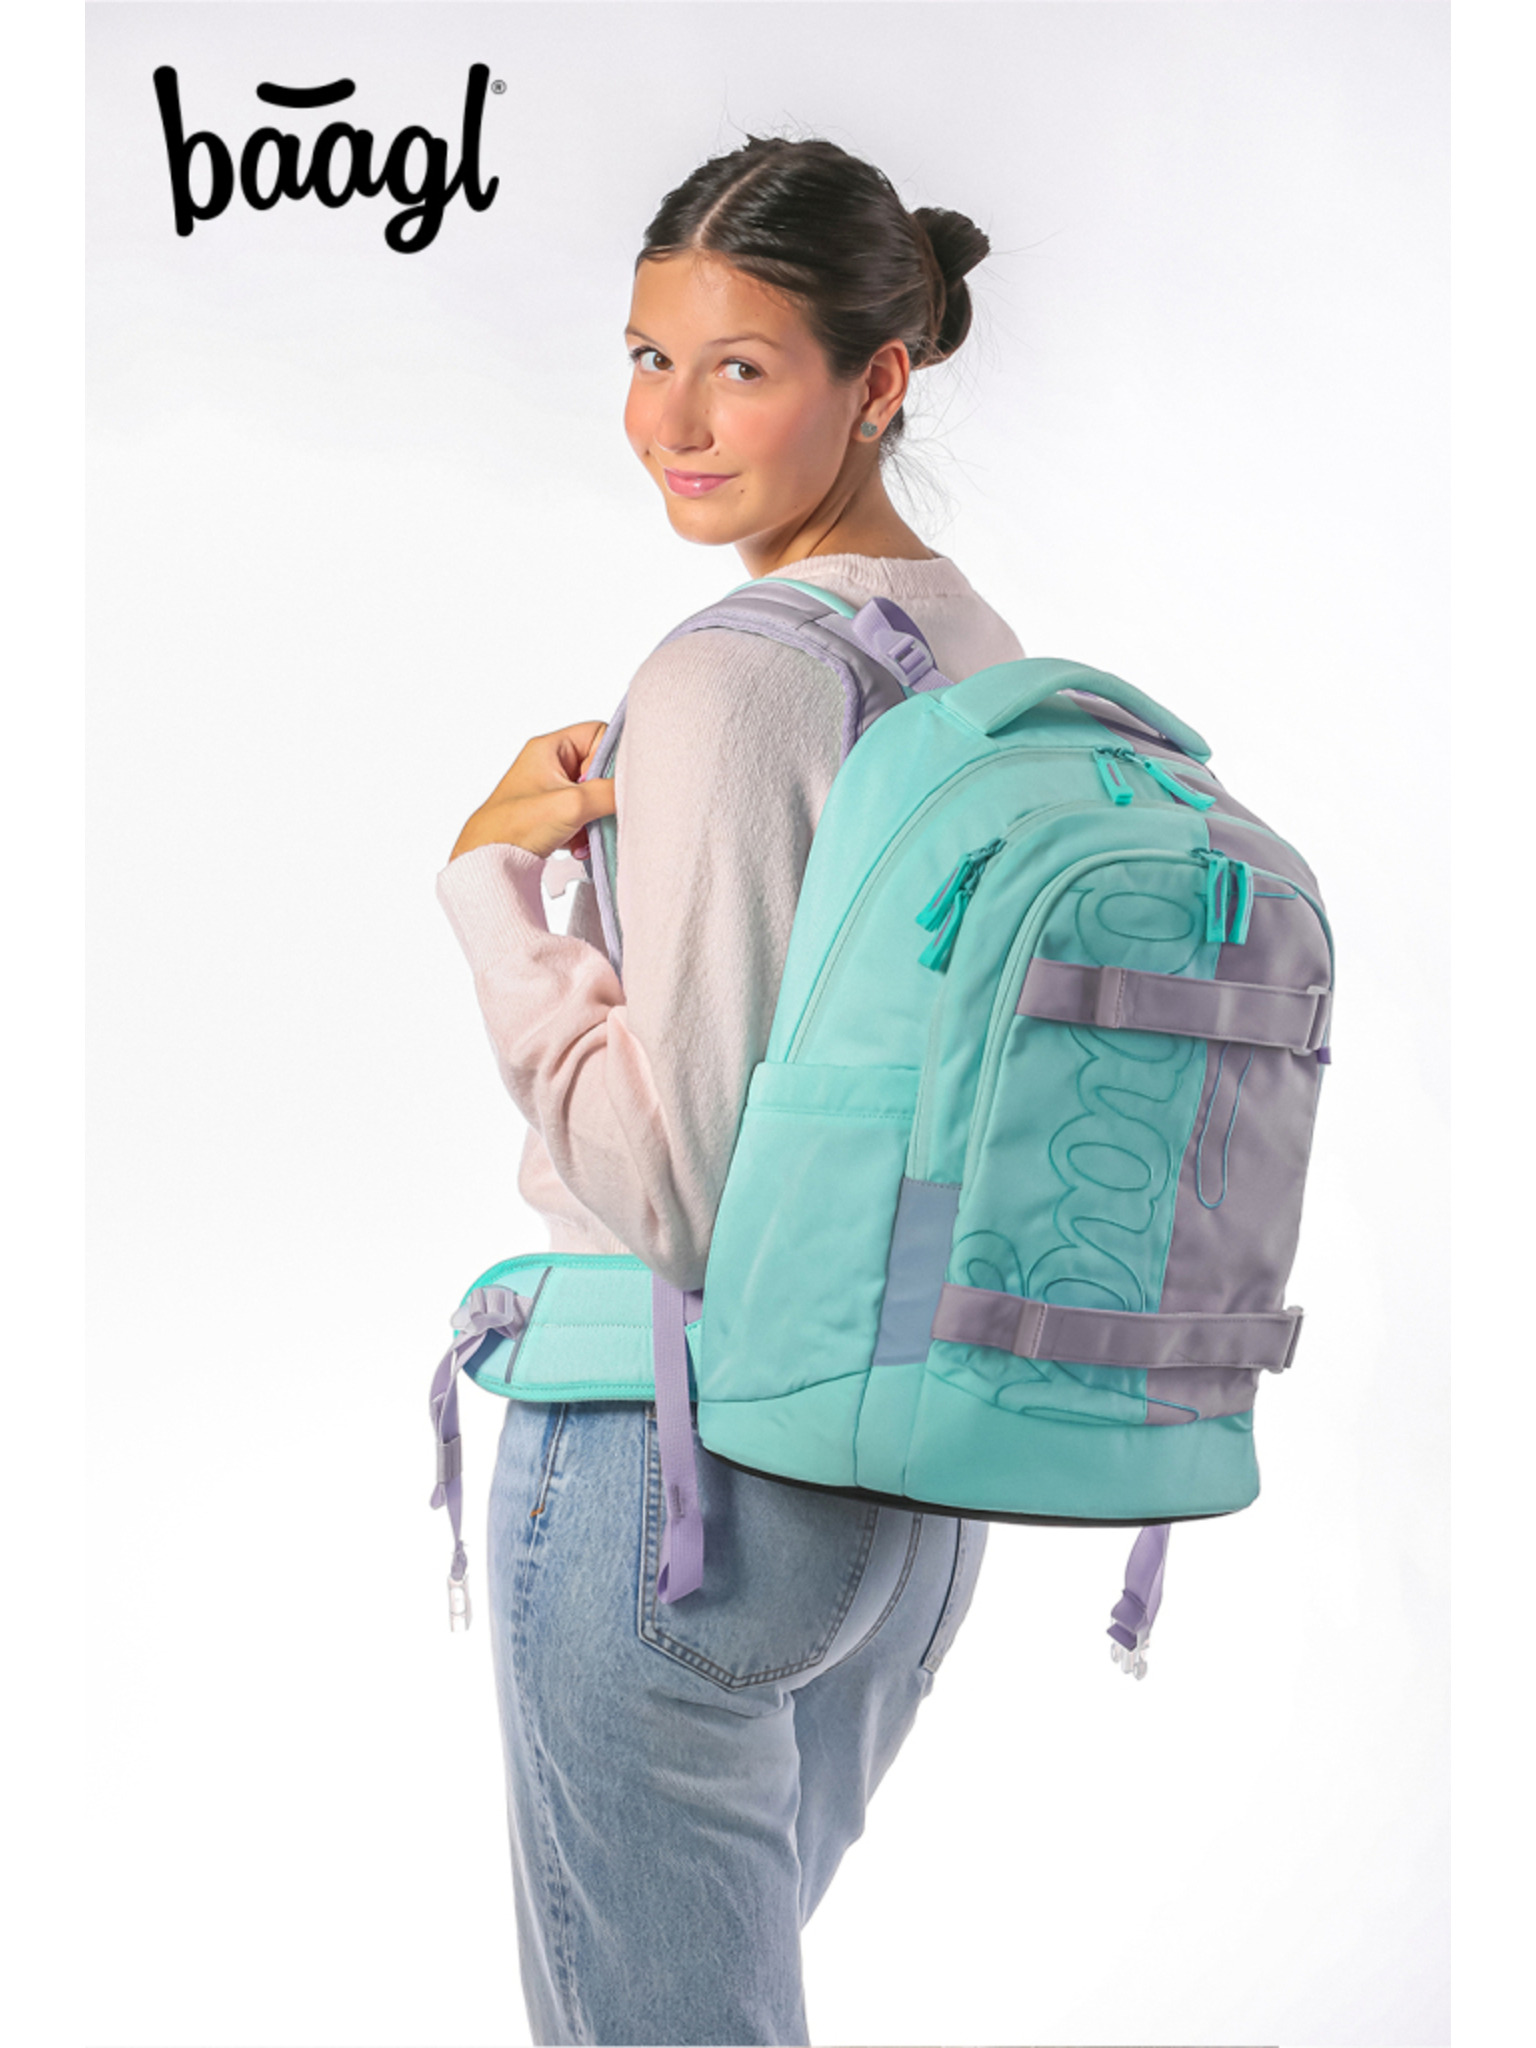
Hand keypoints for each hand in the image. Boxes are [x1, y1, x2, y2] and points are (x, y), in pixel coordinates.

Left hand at [449, 720, 614, 862]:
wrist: (485, 862)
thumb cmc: (514, 827)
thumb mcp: (571, 805)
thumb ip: (609, 792)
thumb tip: (636, 790)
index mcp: (549, 748)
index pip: (599, 735)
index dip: (612, 757)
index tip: (613, 783)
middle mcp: (550, 764)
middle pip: (600, 768)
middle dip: (604, 795)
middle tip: (599, 812)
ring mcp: (551, 790)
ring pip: (594, 795)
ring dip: (595, 818)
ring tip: (583, 835)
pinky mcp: (552, 815)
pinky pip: (583, 815)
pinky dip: (585, 832)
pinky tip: (577, 846)